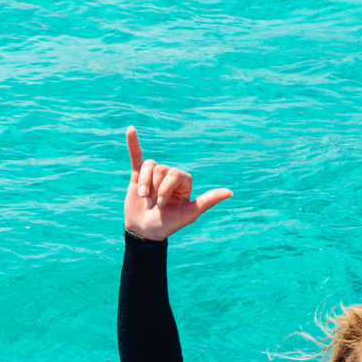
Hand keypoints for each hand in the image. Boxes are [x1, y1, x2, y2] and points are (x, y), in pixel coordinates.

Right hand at [124, 126, 231, 240]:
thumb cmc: (167, 225)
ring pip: (149, 166)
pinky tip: (130, 130)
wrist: (144, 232)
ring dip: (144, 186)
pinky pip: (136, 156)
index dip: (165, 189)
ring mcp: (154, 174)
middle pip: (160, 170)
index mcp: (183, 181)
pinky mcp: (139, 175)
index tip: (161, 206)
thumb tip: (230, 192)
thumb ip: (207, 201)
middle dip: (154, 190)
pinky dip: (133, 143)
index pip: (173, 173)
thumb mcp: (189, 215)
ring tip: (143, 199)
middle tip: (153, 206)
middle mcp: (170, 175)